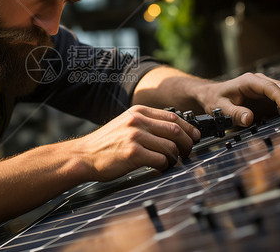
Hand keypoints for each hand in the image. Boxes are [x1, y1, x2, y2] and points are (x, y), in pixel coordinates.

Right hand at [73, 105, 200, 181]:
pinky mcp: (133, 153)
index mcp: (139, 111)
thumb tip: (174, 131)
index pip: (173, 116)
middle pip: (176, 130)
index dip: (188, 128)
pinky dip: (165, 166)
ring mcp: (135, 136)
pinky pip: (161, 160)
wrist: (84, 155)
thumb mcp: (126, 124)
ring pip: (171, 146)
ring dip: (177, 157)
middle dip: (188, 143)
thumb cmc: (106, 143)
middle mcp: (138, 121)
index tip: (195, 136)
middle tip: (188, 153)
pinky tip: (159, 168)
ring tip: (172, 163)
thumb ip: (146, 123)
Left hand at [196, 72, 279, 126]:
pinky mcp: (265, 99)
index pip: (269, 87)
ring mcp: (264, 90)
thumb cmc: (215, 100)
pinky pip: (279, 102)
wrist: (212, 97)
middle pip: (279, 88)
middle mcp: (258, 82)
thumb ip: (234, 113)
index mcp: (248, 81)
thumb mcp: (220, 108)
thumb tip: (249, 119)